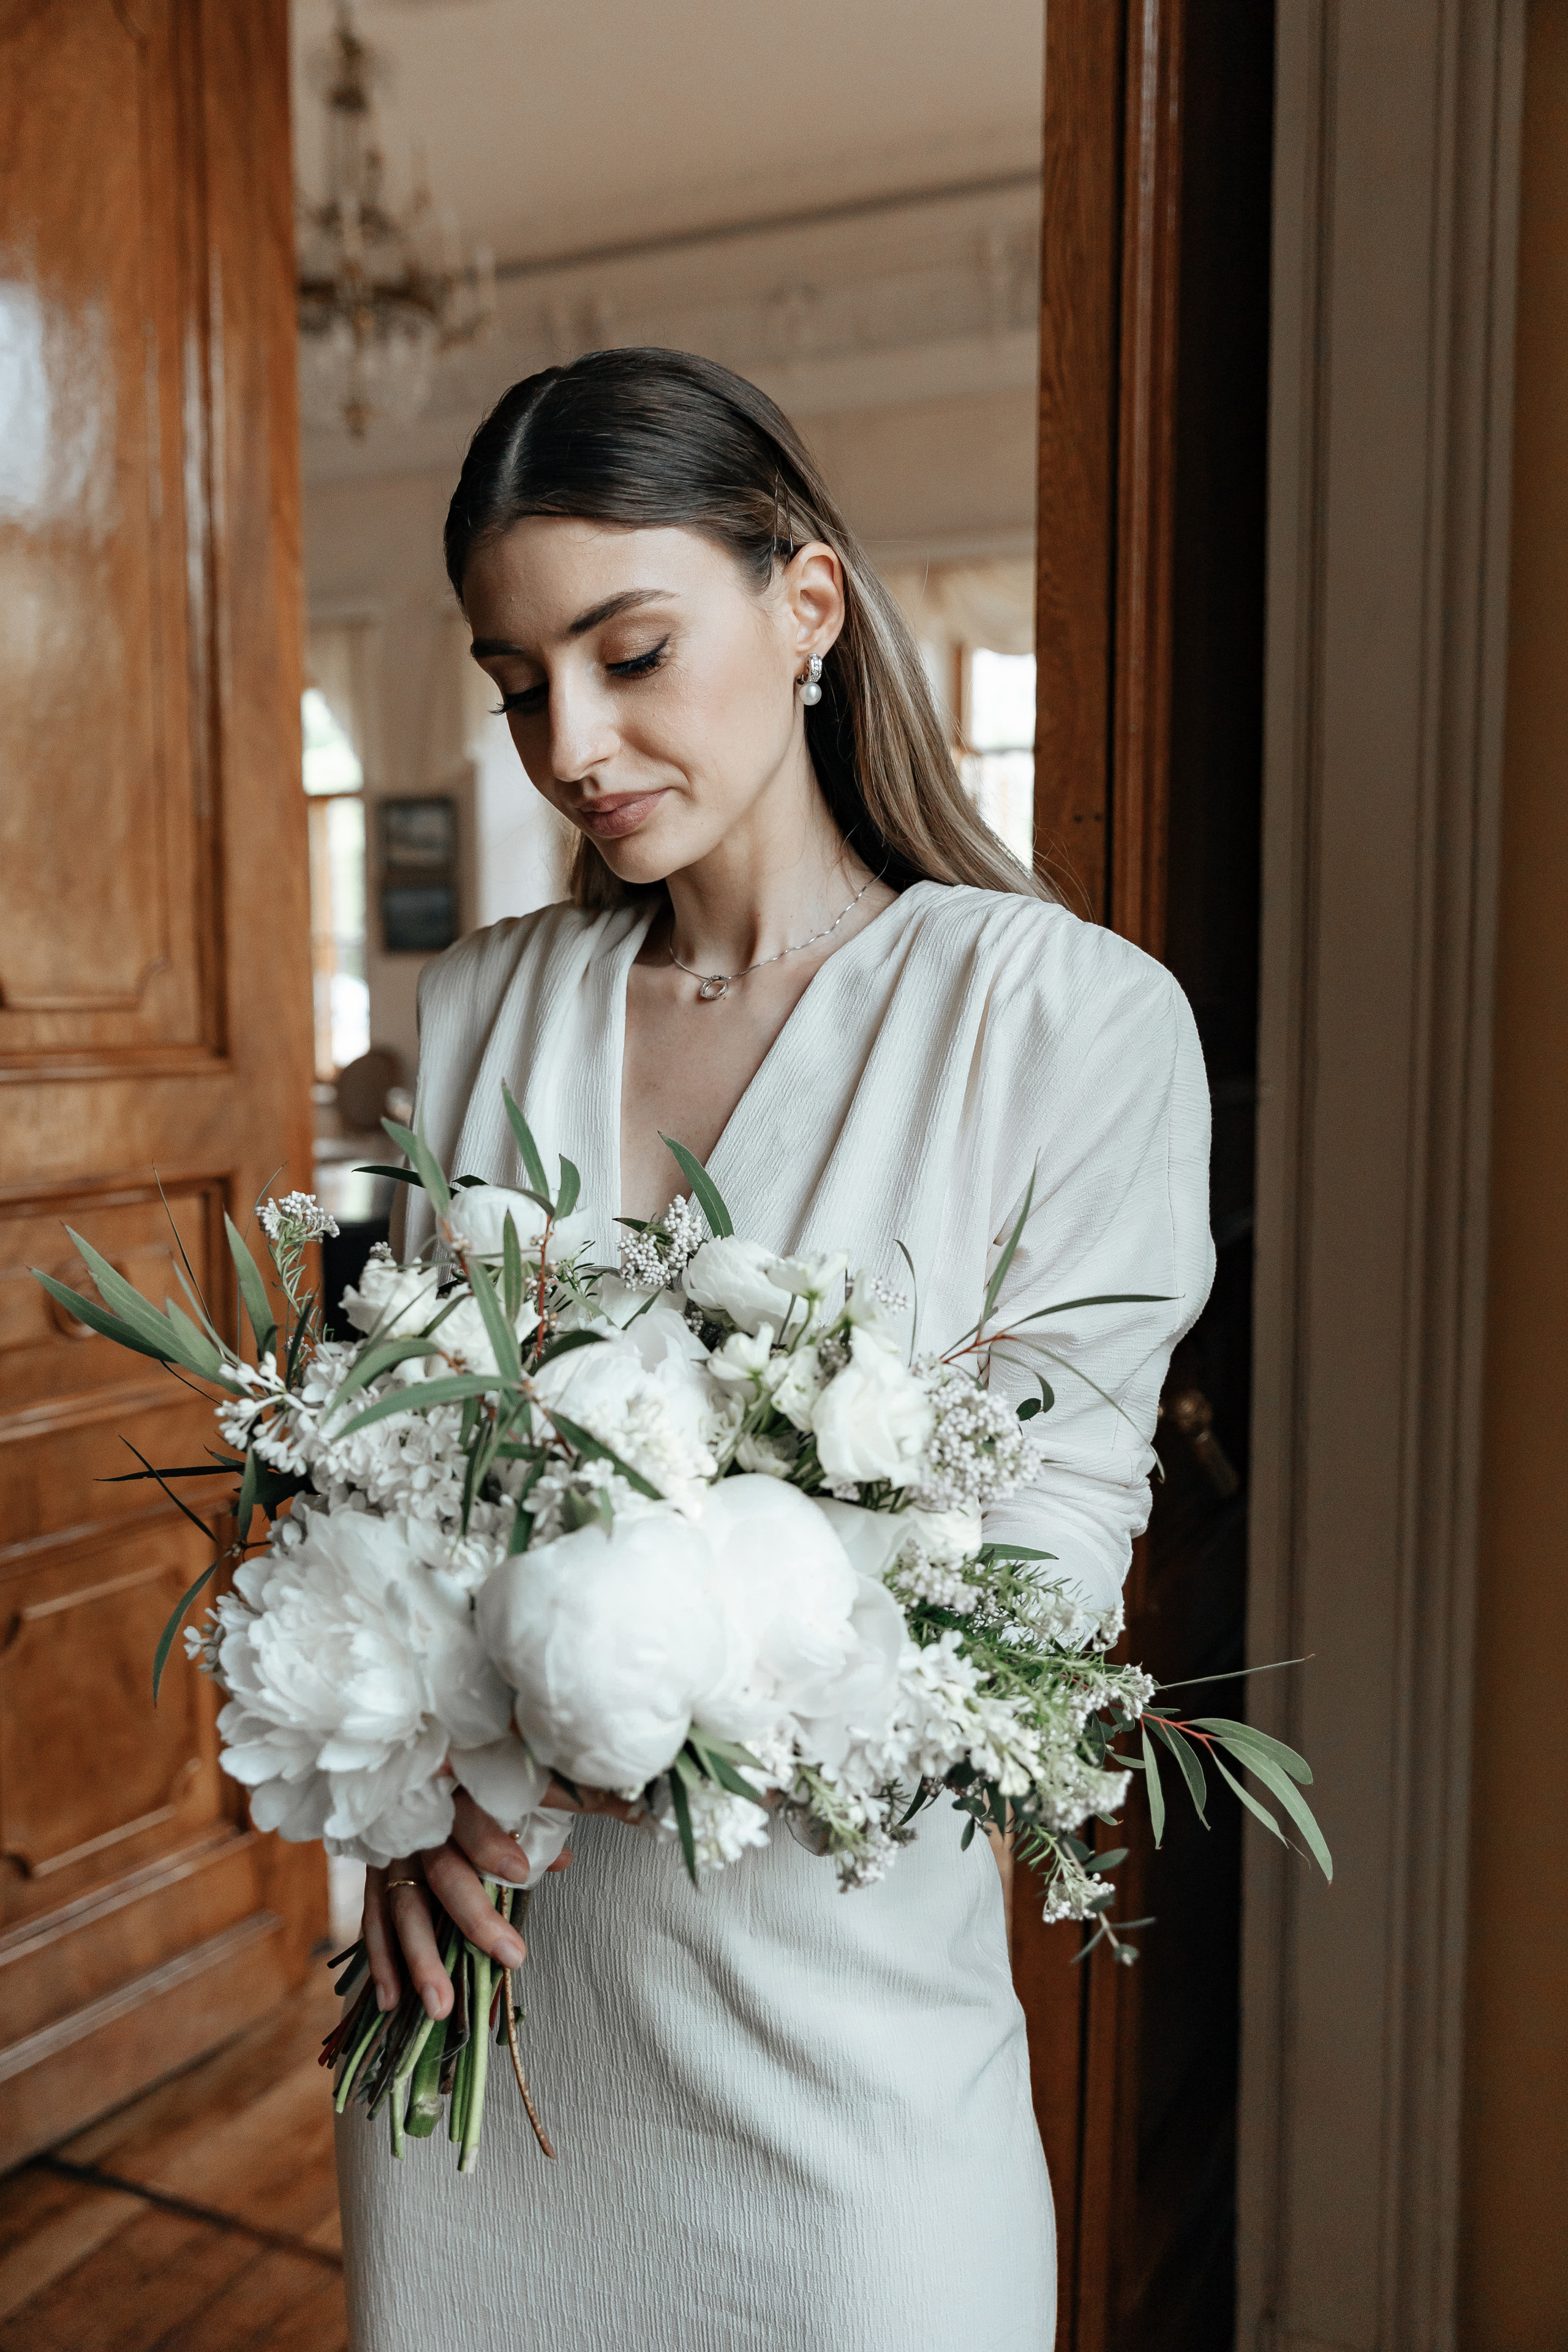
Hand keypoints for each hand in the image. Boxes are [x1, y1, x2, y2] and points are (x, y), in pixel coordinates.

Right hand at [361, 1781, 640, 2018]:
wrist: (410, 1759)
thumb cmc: (473, 1776)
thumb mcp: (505, 1784)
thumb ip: (536, 1814)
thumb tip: (562, 1861)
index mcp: (455, 1788)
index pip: (472, 1815)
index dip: (491, 1843)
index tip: (520, 1871)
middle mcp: (419, 1820)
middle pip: (443, 1871)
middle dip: (474, 1917)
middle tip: (512, 1956)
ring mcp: (392, 1848)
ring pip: (404, 1905)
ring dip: (421, 1959)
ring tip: (441, 2006)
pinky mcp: (374, 1870)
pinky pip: (374, 1918)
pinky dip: (381, 1960)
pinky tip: (390, 2001)